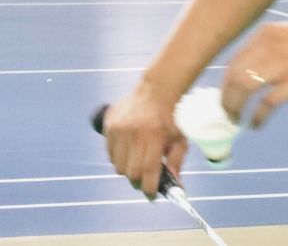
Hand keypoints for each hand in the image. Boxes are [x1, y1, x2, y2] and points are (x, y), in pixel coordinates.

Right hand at [102, 83, 187, 199]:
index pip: (148, 170)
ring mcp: (119, 130)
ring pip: (118, 166)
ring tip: (138, 161)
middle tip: (146, 179)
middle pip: (131, 173)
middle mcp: (134, 134)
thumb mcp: (179, 139)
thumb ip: (176, 162)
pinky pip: (110, 155)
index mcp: (154, 136)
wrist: (155, 92)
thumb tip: (176, 186)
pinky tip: (129, 150)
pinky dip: (119, 159)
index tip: (152, 195)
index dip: (150, 187)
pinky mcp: (108, 127)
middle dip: (139, 180)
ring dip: (128, 170)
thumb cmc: (170, 119)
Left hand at [221, 16, 287, 128]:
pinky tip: (257, 124)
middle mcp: (270, 47)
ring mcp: (284, 64)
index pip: (232, 63)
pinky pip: (268, 102)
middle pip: (234, 77)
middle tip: (229, 114)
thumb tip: (245, 76)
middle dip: (226, 100)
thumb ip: (266, 51)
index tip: (226, 99)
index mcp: (265, 36)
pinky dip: (258, 116)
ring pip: (245, 88)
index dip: (225, 86)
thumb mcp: (286, 36)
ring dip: (236, 108)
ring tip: (238, 120)